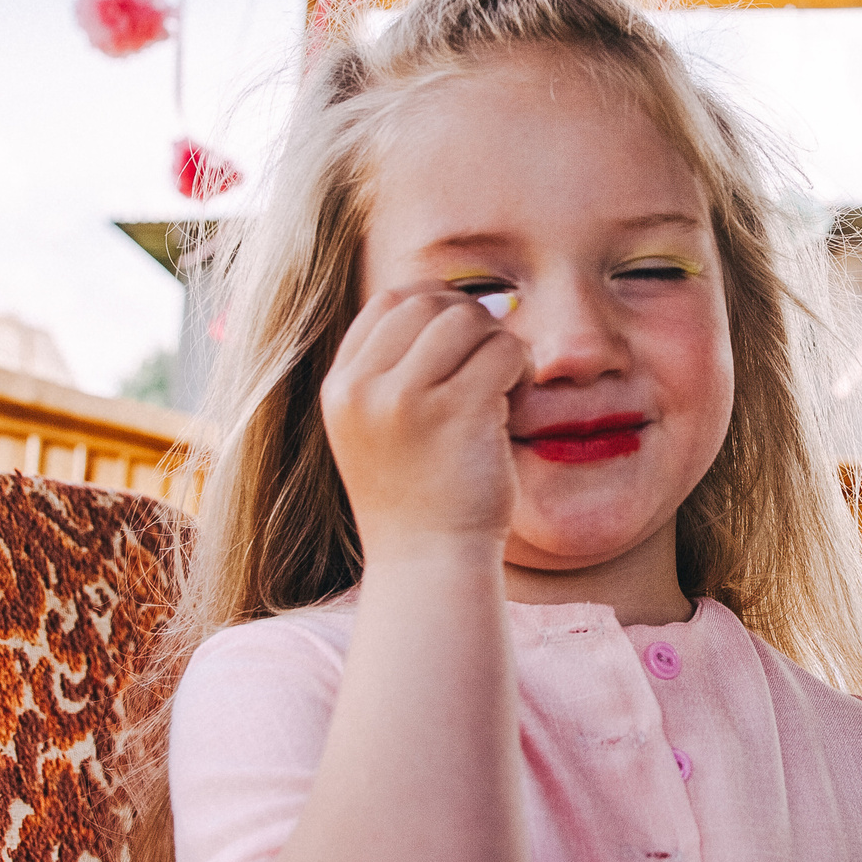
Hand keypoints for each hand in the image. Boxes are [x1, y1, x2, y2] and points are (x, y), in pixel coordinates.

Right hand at [322, 287, 526, 566]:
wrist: (429, 563)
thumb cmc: (419, 495)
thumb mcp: (379, 426)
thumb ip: (399, 367)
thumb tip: (472, 298)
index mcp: (340, 387)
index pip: (388, 302)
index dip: (434, 306)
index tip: (460, 342)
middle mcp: (364, 387)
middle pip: (429, 302)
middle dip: (470, 322)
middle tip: (488, 366)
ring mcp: (407, 398)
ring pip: (468, 318)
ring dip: (497, 343)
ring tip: (500, 386)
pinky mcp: (458, 411)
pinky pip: (504, 350)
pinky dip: (520, 367)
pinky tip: (513, 403)